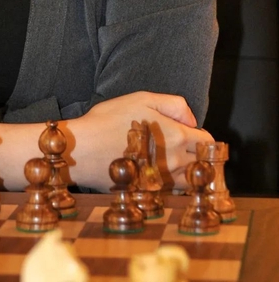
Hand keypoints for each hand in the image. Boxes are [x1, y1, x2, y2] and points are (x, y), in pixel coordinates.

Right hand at [65, 91, 213, 191]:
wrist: (83, 149)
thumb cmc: (109, 119)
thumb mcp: (141, 99)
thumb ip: (174, 105)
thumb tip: (192, 121)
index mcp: (176, 136)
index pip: (206, 141)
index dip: (201, 135)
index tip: (190, 132)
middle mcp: (174, 161)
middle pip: (202, 162)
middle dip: (198, 153)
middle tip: (183, 146)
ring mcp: (163, 180)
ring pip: (191, 179)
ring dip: (189, 170)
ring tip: (174, 160)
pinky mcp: (150, 192)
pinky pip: (173, 191)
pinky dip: (173, 183)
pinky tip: (160, 172)